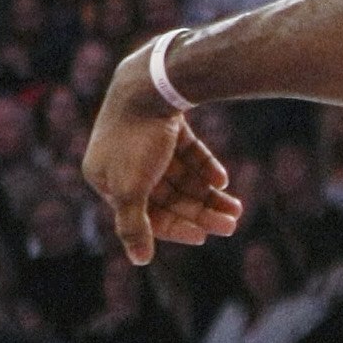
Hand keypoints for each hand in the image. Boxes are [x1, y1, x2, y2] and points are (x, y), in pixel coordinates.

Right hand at [82, 51, 240, 262]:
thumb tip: (139, 260)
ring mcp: (143, 140)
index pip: (144, 212)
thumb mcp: (132, 188)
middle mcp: (121, 159)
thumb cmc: (136, 138)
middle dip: (200, 211)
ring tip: (236, 207)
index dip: (175, 227)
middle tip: (232, 223)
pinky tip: (222, 180)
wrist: (151, 81)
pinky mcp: (163, 123)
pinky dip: (203, 167)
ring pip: (180, 176)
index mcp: (105, 176)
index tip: (204, 236)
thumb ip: (133, 225)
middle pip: (167, 195)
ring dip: (208, 194)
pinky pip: (186, 152)